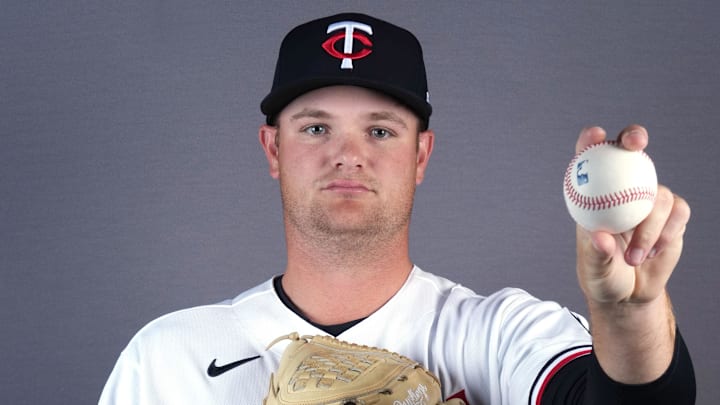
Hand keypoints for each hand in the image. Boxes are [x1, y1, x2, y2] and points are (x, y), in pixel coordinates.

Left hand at [574, 125, 690, 305]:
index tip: (595, 136)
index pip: (589, 157)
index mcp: (593, 193)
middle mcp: (621, 188)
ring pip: (660, 193)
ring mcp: (649, 199)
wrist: (628, 292)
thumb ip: (596, 253)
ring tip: (633, 258)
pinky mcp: (673, 215)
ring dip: (649, 227)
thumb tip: (601, 237)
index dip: (591, 139)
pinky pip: (678, 213)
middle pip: (630, 150)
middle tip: (636, 144)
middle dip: (634, 137)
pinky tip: (651, 254)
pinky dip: (666, 234)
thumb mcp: (593, 269)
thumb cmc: (602, 275)